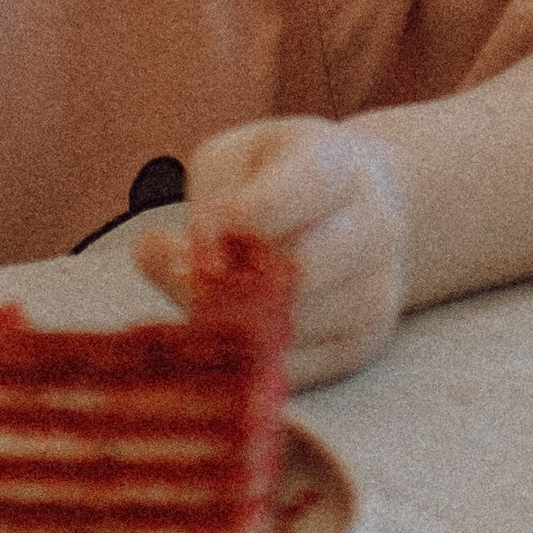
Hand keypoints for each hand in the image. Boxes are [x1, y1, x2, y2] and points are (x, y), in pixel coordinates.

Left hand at [131, 115, 411, 386]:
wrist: (350, 208)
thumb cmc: (273, 179)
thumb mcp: (232, 165)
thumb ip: (203, 206)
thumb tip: (157, 255)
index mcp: (336, 164)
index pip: (296, 192)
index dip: (235, 221)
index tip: (197, 241)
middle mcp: (373, 226)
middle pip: (304, 268)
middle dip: (235, 282)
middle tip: (193, 281)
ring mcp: (376, 289)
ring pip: (298, 326)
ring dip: (238, 324)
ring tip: (210, 302)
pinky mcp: (361, 344)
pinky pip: (299, 368)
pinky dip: (254, 356)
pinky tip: (235, 330)